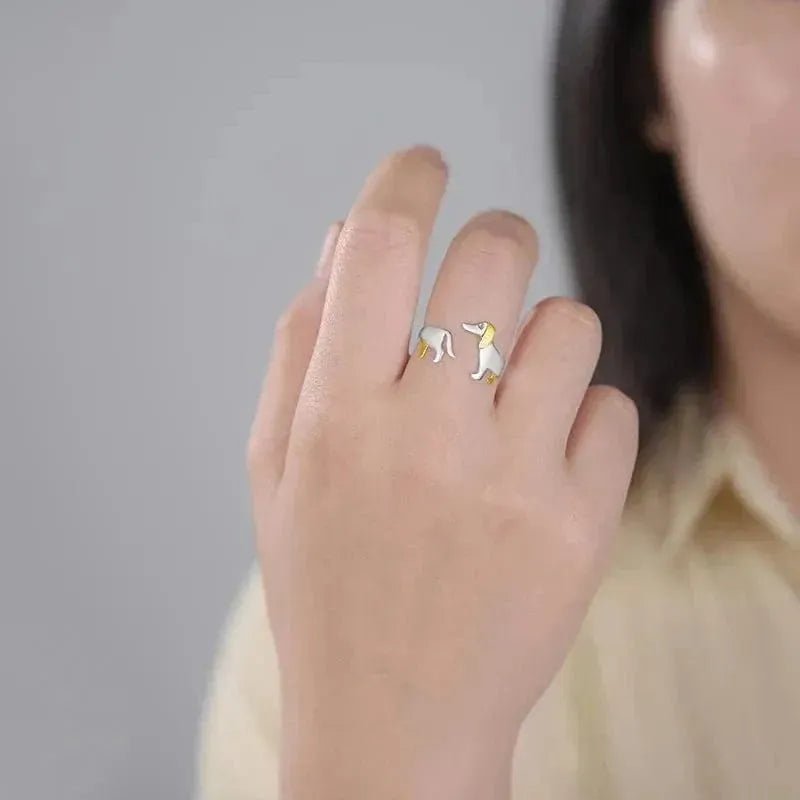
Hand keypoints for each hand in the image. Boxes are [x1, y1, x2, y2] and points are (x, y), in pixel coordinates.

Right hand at [246, 145, 638, 799]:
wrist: (395, 717)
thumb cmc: (327, 583)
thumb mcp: (277, 466)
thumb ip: (303, 342)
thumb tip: (344, 236)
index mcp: (339, 415)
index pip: (380, 244)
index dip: (405, 179)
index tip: (423, 166)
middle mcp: (428, 436)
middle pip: (497, 252)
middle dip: (496, 238)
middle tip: (486, 271)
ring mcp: (515, 480)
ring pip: (570, 323)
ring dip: (542, 337)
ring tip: (509, 396)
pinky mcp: (583, 524)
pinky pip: (611, 407)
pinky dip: (580, 418)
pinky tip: (541, 464)